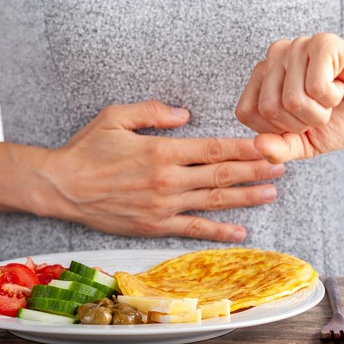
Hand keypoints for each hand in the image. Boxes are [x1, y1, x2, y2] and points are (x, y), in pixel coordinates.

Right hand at [32, 100, 284, 241]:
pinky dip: (218, 231)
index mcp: (161, 150)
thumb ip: (153, 111)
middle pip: (221, 175)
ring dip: (246, 198)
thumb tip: (185, 114)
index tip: (267, 146)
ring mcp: (163, 205)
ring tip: (271, 193)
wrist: (61, 187)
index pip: (213, 149)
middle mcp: (168, 180)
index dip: (244, 148)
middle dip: (255, 170)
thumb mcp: (115, 116)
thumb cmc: (86, 149)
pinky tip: (240, 232)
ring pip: (213, 202)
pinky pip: (193, 229)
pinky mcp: (154, 225)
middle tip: (281, 166)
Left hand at [235, 33, 343, 162]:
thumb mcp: (306, 143)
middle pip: (269, 108)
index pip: (246, 113)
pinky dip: (333, 97)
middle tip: (322, 109)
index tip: (302, 120)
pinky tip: (342, 84)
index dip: (278, 129)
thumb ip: (279, 148)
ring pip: (292, 99)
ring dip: (320, 111)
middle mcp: (276, 56)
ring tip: (332, 97)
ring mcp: (298, 46)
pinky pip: (316, 87)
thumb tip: (258, 146)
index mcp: (263, 77)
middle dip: (302, 122)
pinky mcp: (323, 43)